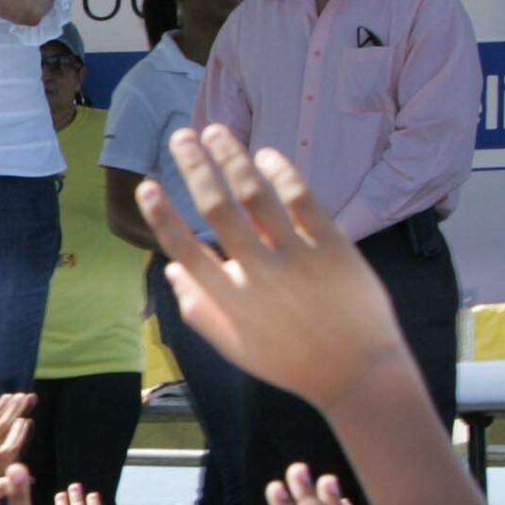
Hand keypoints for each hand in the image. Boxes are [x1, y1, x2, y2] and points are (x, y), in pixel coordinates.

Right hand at [139, 127, 411, 412]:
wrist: (357, 373)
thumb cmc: (290, 362)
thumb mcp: (234, 346)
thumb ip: (198, 309)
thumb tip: (170, 271)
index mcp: (228, 301)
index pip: (183, 249)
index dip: (162, 215)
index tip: (147, 186)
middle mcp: (257, 275)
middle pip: (217, 209)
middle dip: (194, 167)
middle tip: (181, 136)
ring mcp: (297, 259)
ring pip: (256, 196)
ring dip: (232, 158)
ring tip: (218, 132)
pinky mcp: (333, 248)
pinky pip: (301, 201)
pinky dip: (282, 174)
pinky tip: (267, 155)